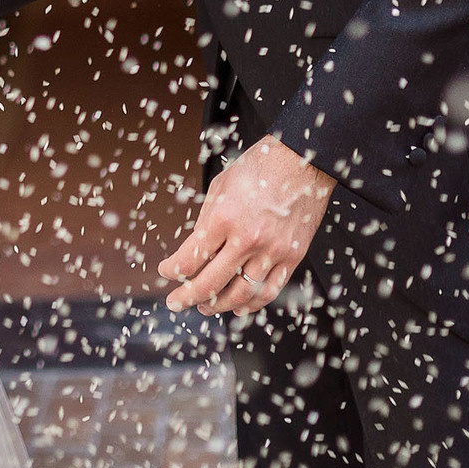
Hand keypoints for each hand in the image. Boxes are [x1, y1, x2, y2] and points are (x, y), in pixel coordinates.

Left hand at [159, 134, 335, 316]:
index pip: (189, 258)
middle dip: (187, 297)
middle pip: (210, 283)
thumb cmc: (261, 167)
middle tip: (176, 302)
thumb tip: (195, 250)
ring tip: (206, 306)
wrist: (302, 161)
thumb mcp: (220, 186)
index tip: (166, 271)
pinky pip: (269, 291)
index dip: (172, 270)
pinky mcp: (292, 257)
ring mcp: (272, 251)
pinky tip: (240, 307)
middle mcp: (247, 238)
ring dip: (218, 306)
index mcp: (224, 218)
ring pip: (240, 294)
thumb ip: (207, 221)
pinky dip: (252, 304)